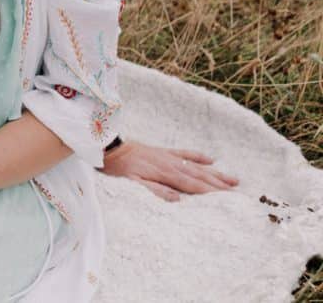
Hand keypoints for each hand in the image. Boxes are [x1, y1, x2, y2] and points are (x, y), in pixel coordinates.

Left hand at [101, 140, 238, 200]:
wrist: (108, 147)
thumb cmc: (118, 169)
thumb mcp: (133, 184)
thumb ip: (156, 191)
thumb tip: (179, 199)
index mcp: (165, 174)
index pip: (194, 185)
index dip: (212, 192)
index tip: (230, 199)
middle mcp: (171, 163)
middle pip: (200, 176)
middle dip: (220, 185)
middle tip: (239, 194)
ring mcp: (168, 156)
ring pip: (197, 166)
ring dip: (215, 173)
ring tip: (234, 179)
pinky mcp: (163, 151)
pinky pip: (184, 153)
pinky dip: (198, 156)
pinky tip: (211, 160)